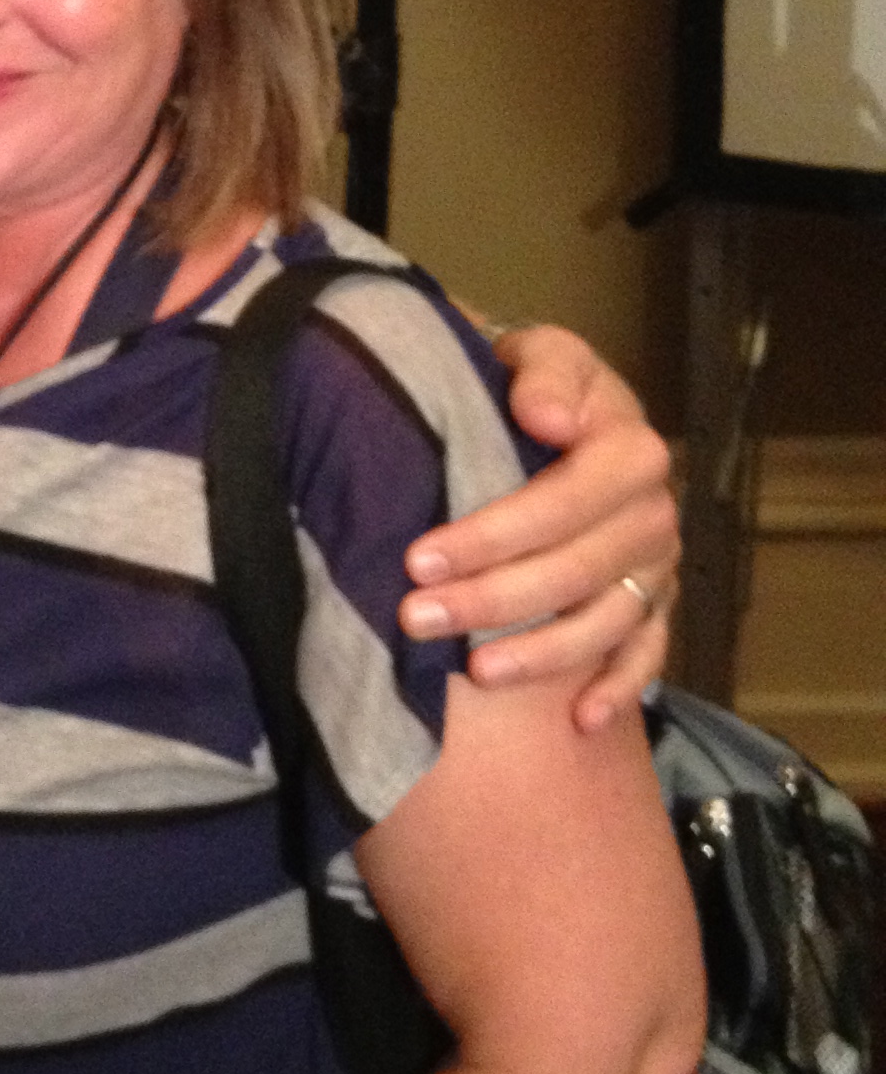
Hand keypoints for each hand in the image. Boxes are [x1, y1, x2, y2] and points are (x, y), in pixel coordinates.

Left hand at [401, 324, 675, 730]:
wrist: (550, 406)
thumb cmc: (530, 384)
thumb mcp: (537, 352)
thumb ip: (544, 372)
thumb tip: (548, 417)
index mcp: (628, 448)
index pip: (565, 501)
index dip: (494, 534)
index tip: (421, 557)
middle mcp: (653, 512)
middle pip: (577, 571)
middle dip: (494, 600)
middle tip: (416, 618)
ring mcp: (656, 565)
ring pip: (606, 622)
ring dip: (542, 655)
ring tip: (473, 673)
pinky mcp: (653, 604)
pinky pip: (647, 655)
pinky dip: (619, 688)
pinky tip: (578, 720)